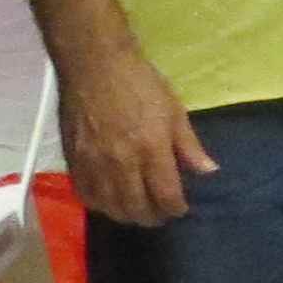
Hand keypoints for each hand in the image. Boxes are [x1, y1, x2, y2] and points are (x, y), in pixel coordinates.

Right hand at [57, 43, 219, 225]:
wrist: (95, 65)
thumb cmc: (140, 83)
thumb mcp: (174, 110)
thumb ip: (189, 146)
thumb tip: (208, 171)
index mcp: (151, 149)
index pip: (166, 195)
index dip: (175, 209)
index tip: (180, 208)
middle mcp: (122, 162)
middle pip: (137, 208)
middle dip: (153, 217)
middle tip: (161, 214)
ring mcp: (94, 164)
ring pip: (110, 207)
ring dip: (127, 215)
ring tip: (138, 211)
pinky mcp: (73, 160)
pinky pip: (85, 195)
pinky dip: (100, 205)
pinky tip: (110, 202)